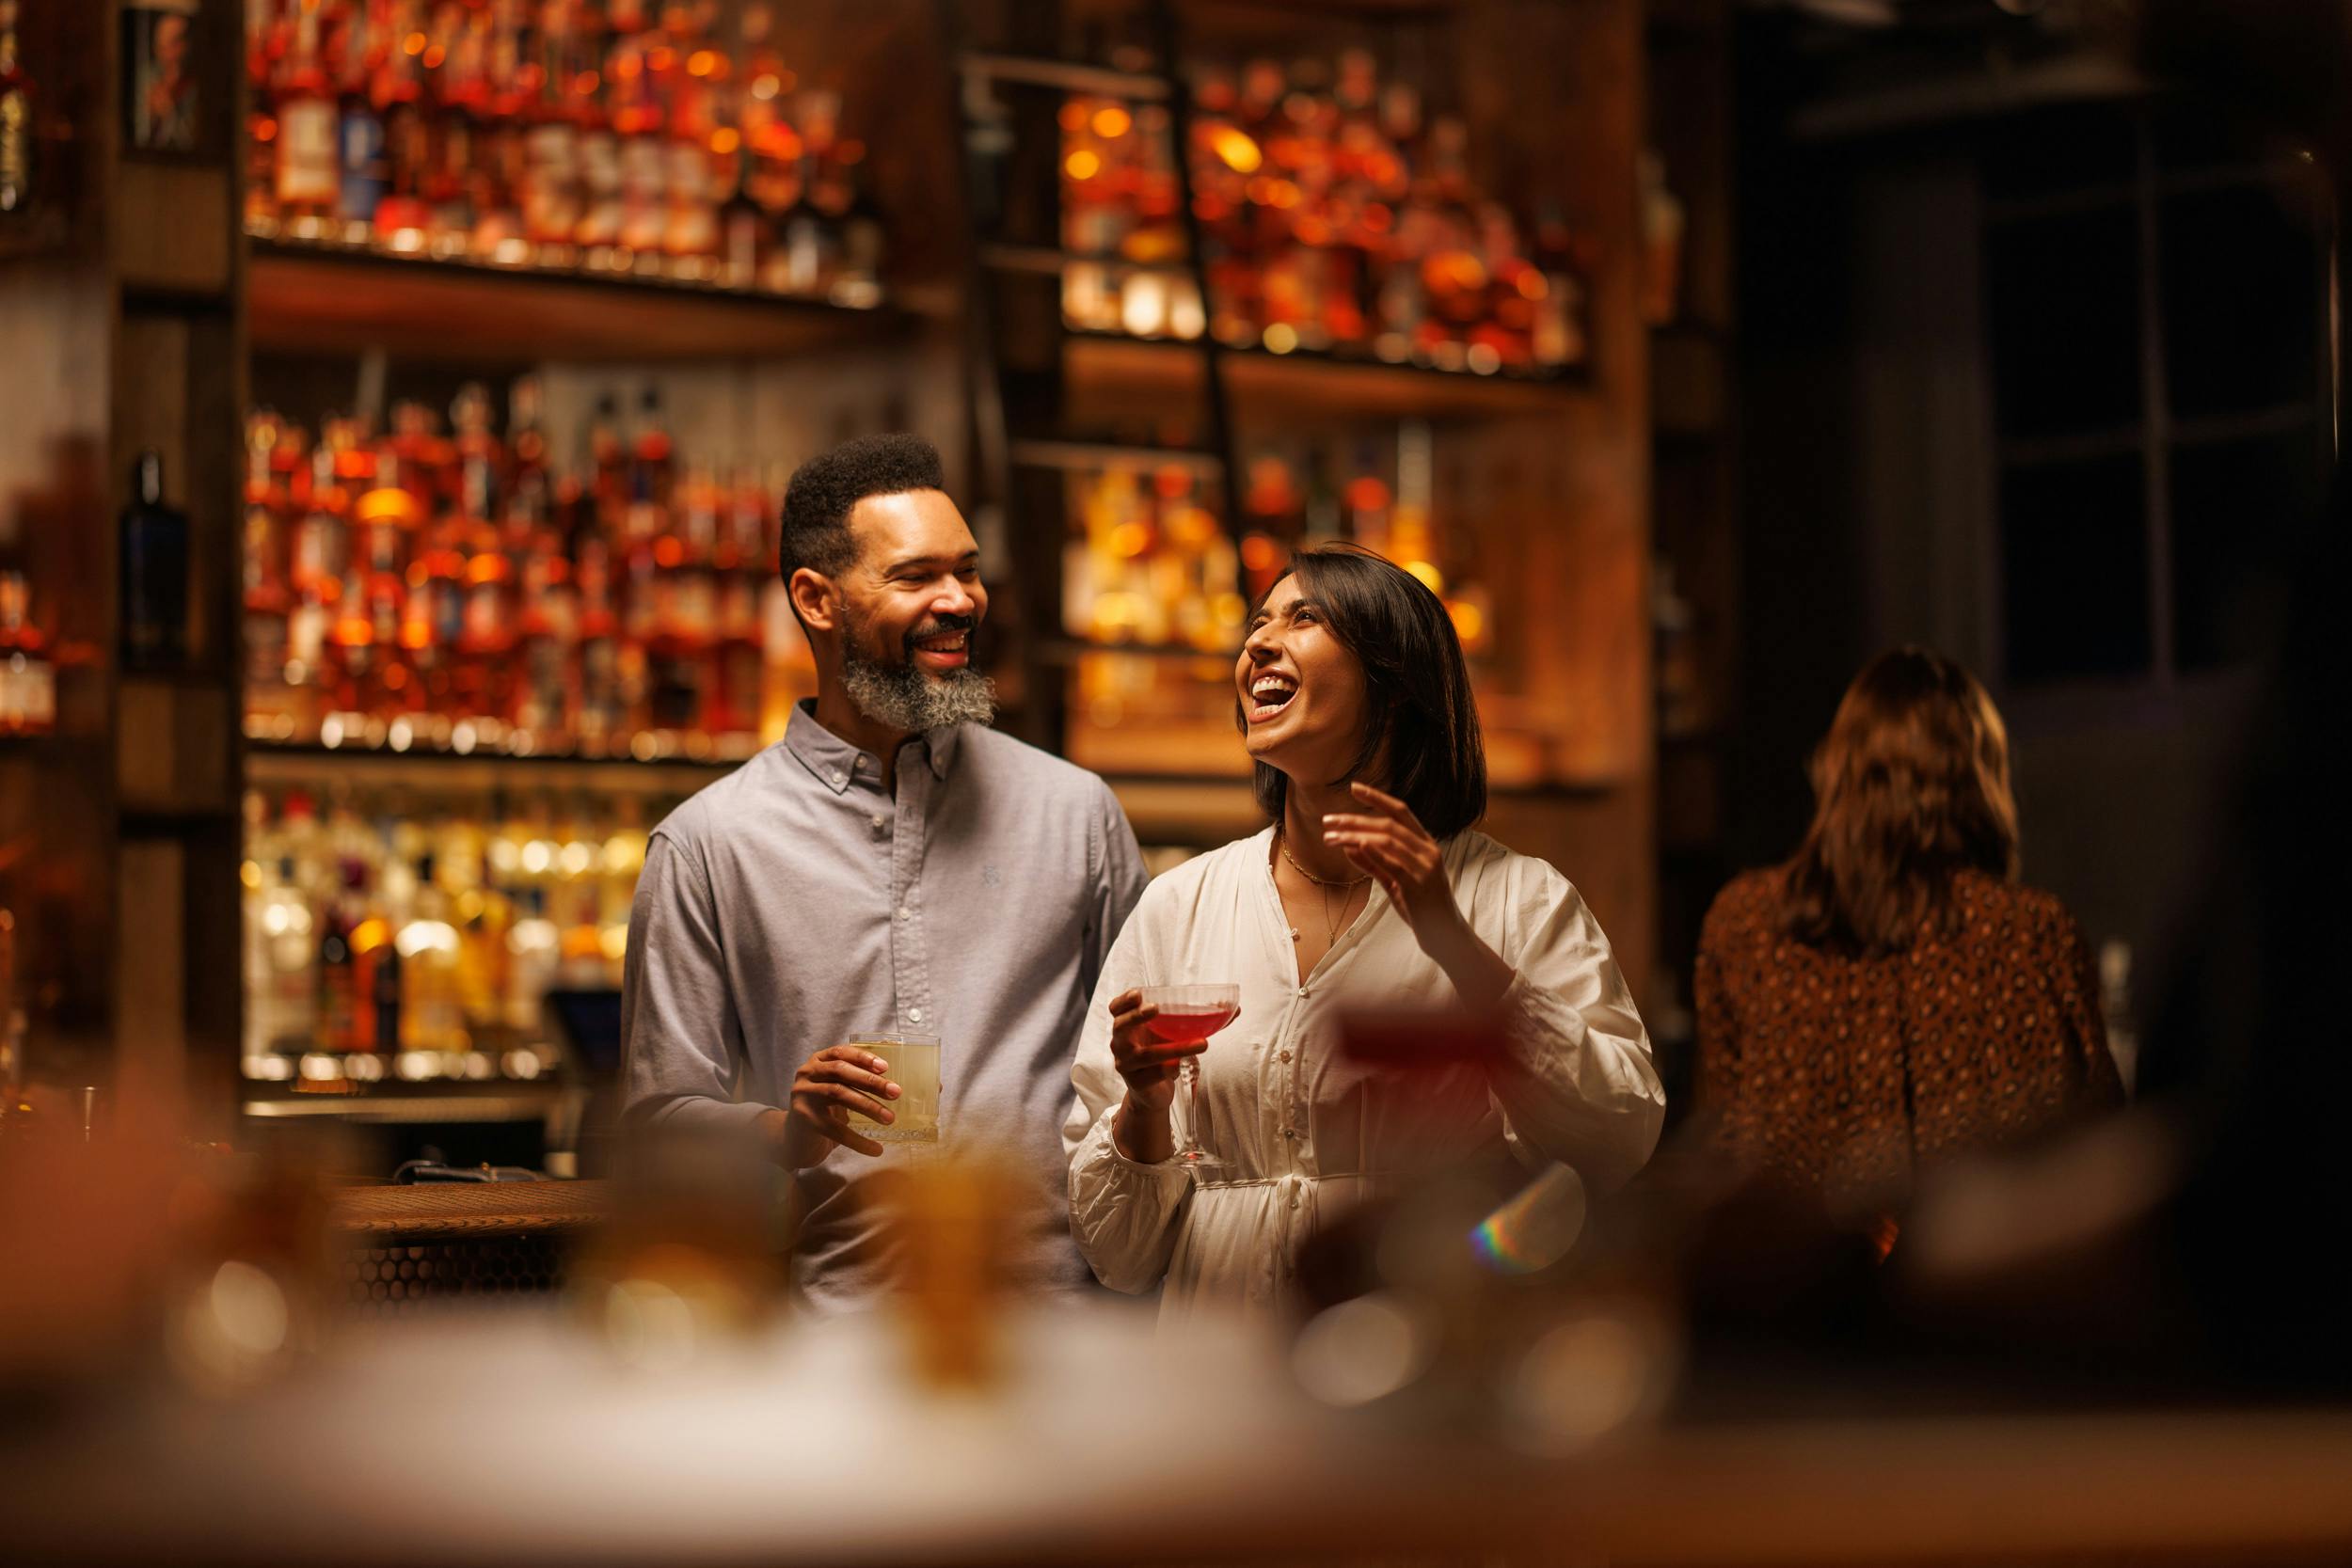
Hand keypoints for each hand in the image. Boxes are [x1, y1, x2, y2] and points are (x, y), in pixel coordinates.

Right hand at [772, 1044, 900, 1167]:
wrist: (793, 1138)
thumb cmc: (822, 1109)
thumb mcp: (834, 1087)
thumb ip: (852, 1080)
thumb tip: (890, 1085)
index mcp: (817, 1062)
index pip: (840, 1053)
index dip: (863, 1058)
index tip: (885, 1067)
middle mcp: (806, 1074)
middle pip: (841, 1072)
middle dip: (871, 1081)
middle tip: (895, 1092)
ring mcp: (803, 1095)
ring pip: (839, 1094)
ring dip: (868, 1106)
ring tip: (889, 1118)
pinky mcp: (804, 1119)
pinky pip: (835, 1128)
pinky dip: (858, 1140)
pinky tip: (875, 1149)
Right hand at [1105, 990, 1200, 1162]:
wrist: (1153, 1092)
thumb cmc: (1162, 1054)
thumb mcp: (1173, 1035)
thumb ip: (1197, 1021)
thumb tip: (1235, 1009)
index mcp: (1128, 1027)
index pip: (1116, 1009)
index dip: (1124, 1000)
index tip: (1139, 993)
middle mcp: (1121, 1044)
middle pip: (1120, 1026)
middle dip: (1136, 1016)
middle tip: (1156, 1008)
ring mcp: (1127, 1065)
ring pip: (1146, 1054)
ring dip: (1174, 1048)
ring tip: (1202, 1043)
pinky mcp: (1138, 1083)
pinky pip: (1155, 1074)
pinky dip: (1170, 1068)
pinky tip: (1182, 1067)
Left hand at [1321, 782, 1465, 946]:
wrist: (1445, 935)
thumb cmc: (1421, 906)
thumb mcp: (1396, 881)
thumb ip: (1375, 864)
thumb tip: (1349, 845)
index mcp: (1425, 845)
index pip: (1401, 812)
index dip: (1377, 798)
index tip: (1353, 787)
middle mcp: (1428, 851)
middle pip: (1388, 825)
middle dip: (1355, 819)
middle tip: (1328, 820)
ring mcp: (1425, 868)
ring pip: (1387, 841)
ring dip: (1354, 836)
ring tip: (1330, 838)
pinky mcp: (1418, 886)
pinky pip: (1394, 864)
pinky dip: (1374, 852)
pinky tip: (1355, 845)